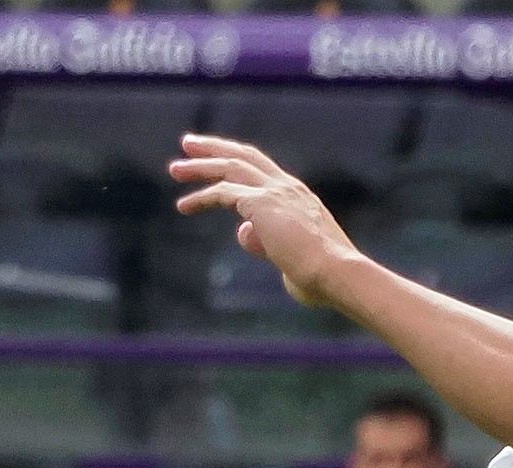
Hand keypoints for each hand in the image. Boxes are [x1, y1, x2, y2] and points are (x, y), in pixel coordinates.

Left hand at [169, 136, 366, 310]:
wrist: (337, 273)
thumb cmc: (322, 278)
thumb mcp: (289, 259)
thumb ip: (265, 244)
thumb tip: (242, 232)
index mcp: (299, 197)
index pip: (264, 170)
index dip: (238, 164)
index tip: (219, 165)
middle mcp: (287, 187)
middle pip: (245, 156)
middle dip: (215, 149)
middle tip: (189, 144)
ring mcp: (274, 191)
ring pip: (230, 166)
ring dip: (200, 166)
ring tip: (174, 169)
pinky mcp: (261, 203)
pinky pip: (223, 192)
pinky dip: (201, 197)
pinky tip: (184, 206)